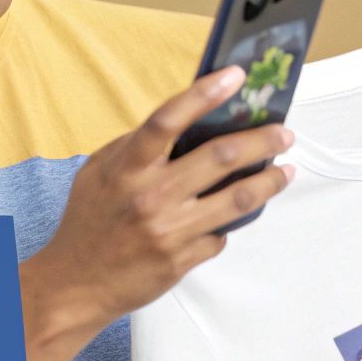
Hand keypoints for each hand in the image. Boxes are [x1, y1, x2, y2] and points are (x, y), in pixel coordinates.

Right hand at [29, 65, 297, 334]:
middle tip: (283, 133)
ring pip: (238, 198)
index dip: (204, 94)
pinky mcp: (182, 259)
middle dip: (262, 140)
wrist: (77, 284)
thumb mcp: (98, 172)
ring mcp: (170, 230)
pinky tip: (234, 215)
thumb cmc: (89, 223)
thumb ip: (134, 147)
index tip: (235, 76)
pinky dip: (229, 223)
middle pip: (221, 156)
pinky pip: (221, 234)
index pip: (169, 120)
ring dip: (270, 181)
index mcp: (128, 168)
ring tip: (285, 170)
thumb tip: (182, 124)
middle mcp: (151, 196)